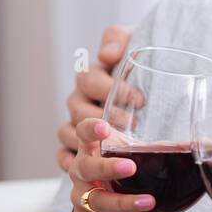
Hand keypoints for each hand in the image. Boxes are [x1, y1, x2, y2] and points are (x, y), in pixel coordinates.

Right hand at [57, 24, 133, 173]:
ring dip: (87, 143)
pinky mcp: (78, 148)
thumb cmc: (140, 66)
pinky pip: (63, 156)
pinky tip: (86, 172)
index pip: (89, 81)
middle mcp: (79, 101)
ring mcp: (75, 124)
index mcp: (89, 77)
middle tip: (131, 124)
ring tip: (114, 151)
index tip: (139, 98)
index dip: (111, 89)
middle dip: (101, 119)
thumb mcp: (133, 42)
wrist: (149, 87)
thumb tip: (107, 54)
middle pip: (77, 110)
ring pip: (67, 133)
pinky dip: (70, 163)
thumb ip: (117, 39)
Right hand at [67, 116, 159, 211]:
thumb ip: (165, 150)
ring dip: (125, 201)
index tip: (105, 128)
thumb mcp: (137, 159)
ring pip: (97, 200)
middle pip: (85, 166)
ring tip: (150, 201)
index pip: (83, 132)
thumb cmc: (121, 178)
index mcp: (93, 149)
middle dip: (107, 167)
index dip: (90, 129)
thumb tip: (207, 144)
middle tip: (130, 167)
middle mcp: (82, 171)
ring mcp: (81, 197)